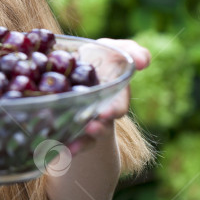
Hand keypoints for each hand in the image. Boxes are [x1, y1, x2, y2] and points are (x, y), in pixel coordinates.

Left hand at [66, 38, 150, 154]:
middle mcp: (101, 113)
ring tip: (72, 146)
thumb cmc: (102, 57)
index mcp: (115, 98)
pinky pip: (67, 138)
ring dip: (81, 142)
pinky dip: (63, 145)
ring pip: (85, 137)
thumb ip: (133, 52)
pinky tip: (56, 149)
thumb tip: (144, 61)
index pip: (119, 108)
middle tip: (90, 128)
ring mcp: (86, 122)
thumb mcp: (117, 50)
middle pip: (102, 126)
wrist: (78, 69)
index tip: (106, 113)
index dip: (114, 111)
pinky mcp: (69, 127)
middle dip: (98, 129)